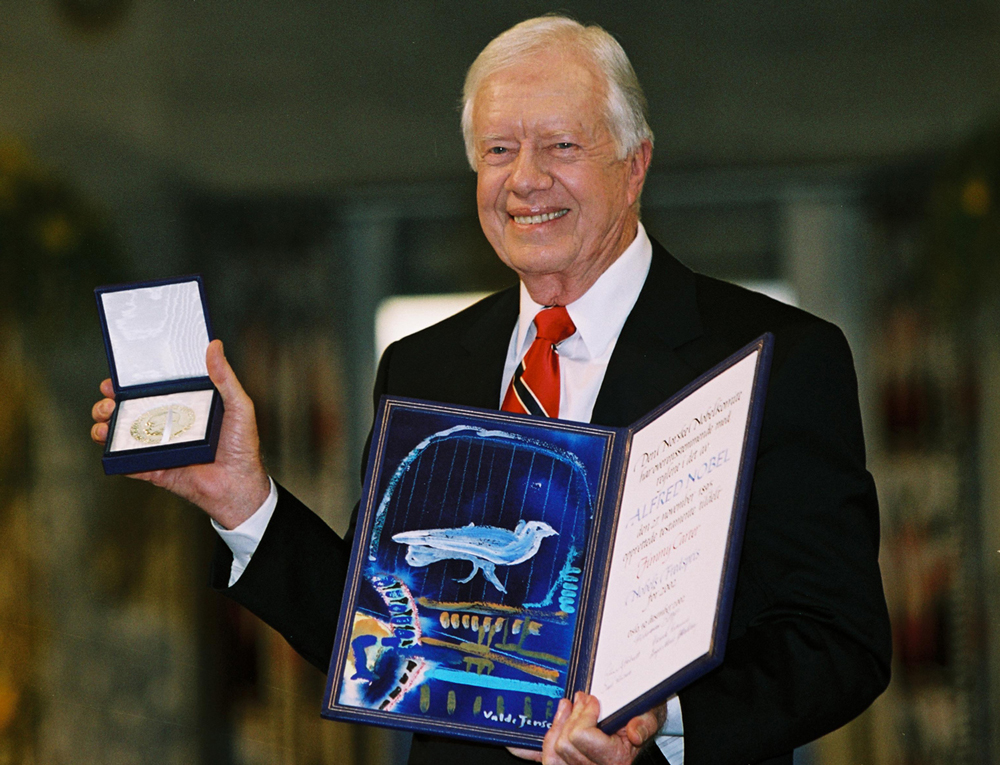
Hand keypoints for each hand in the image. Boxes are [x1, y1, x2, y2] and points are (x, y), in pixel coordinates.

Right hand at [91, 339, 270, 528]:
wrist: (238, 484)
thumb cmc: (242, 445)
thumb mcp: (238, 405)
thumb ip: (225, 377)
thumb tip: (215, 345)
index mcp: (184, 406)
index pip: (151, 390)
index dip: (131, 383)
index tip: (117, 377)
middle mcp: (168, 425)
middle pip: (129, 410)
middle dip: (109, 403)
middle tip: (109, 400)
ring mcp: (159, 447)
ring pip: (122, 434)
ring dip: (105, 426)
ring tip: (105, 422)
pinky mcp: (154, 469)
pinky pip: (127, 463)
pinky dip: (113, 455)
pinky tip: (110, 445)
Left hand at [508, 693, 664, 764]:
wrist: (641, 721)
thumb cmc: (643, 716)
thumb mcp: (651, 715)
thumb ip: (645, 723)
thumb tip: (634, 732)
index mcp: (617, 759)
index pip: (581, 737)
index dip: (584, 714)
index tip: (592, 700)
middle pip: (565, 745)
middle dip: (572, 717)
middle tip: (581, 699)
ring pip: (553, 756)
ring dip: (557, 727)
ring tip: (566, 708)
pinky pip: (549, 760)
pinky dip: (544, 743)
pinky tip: (551, 725)